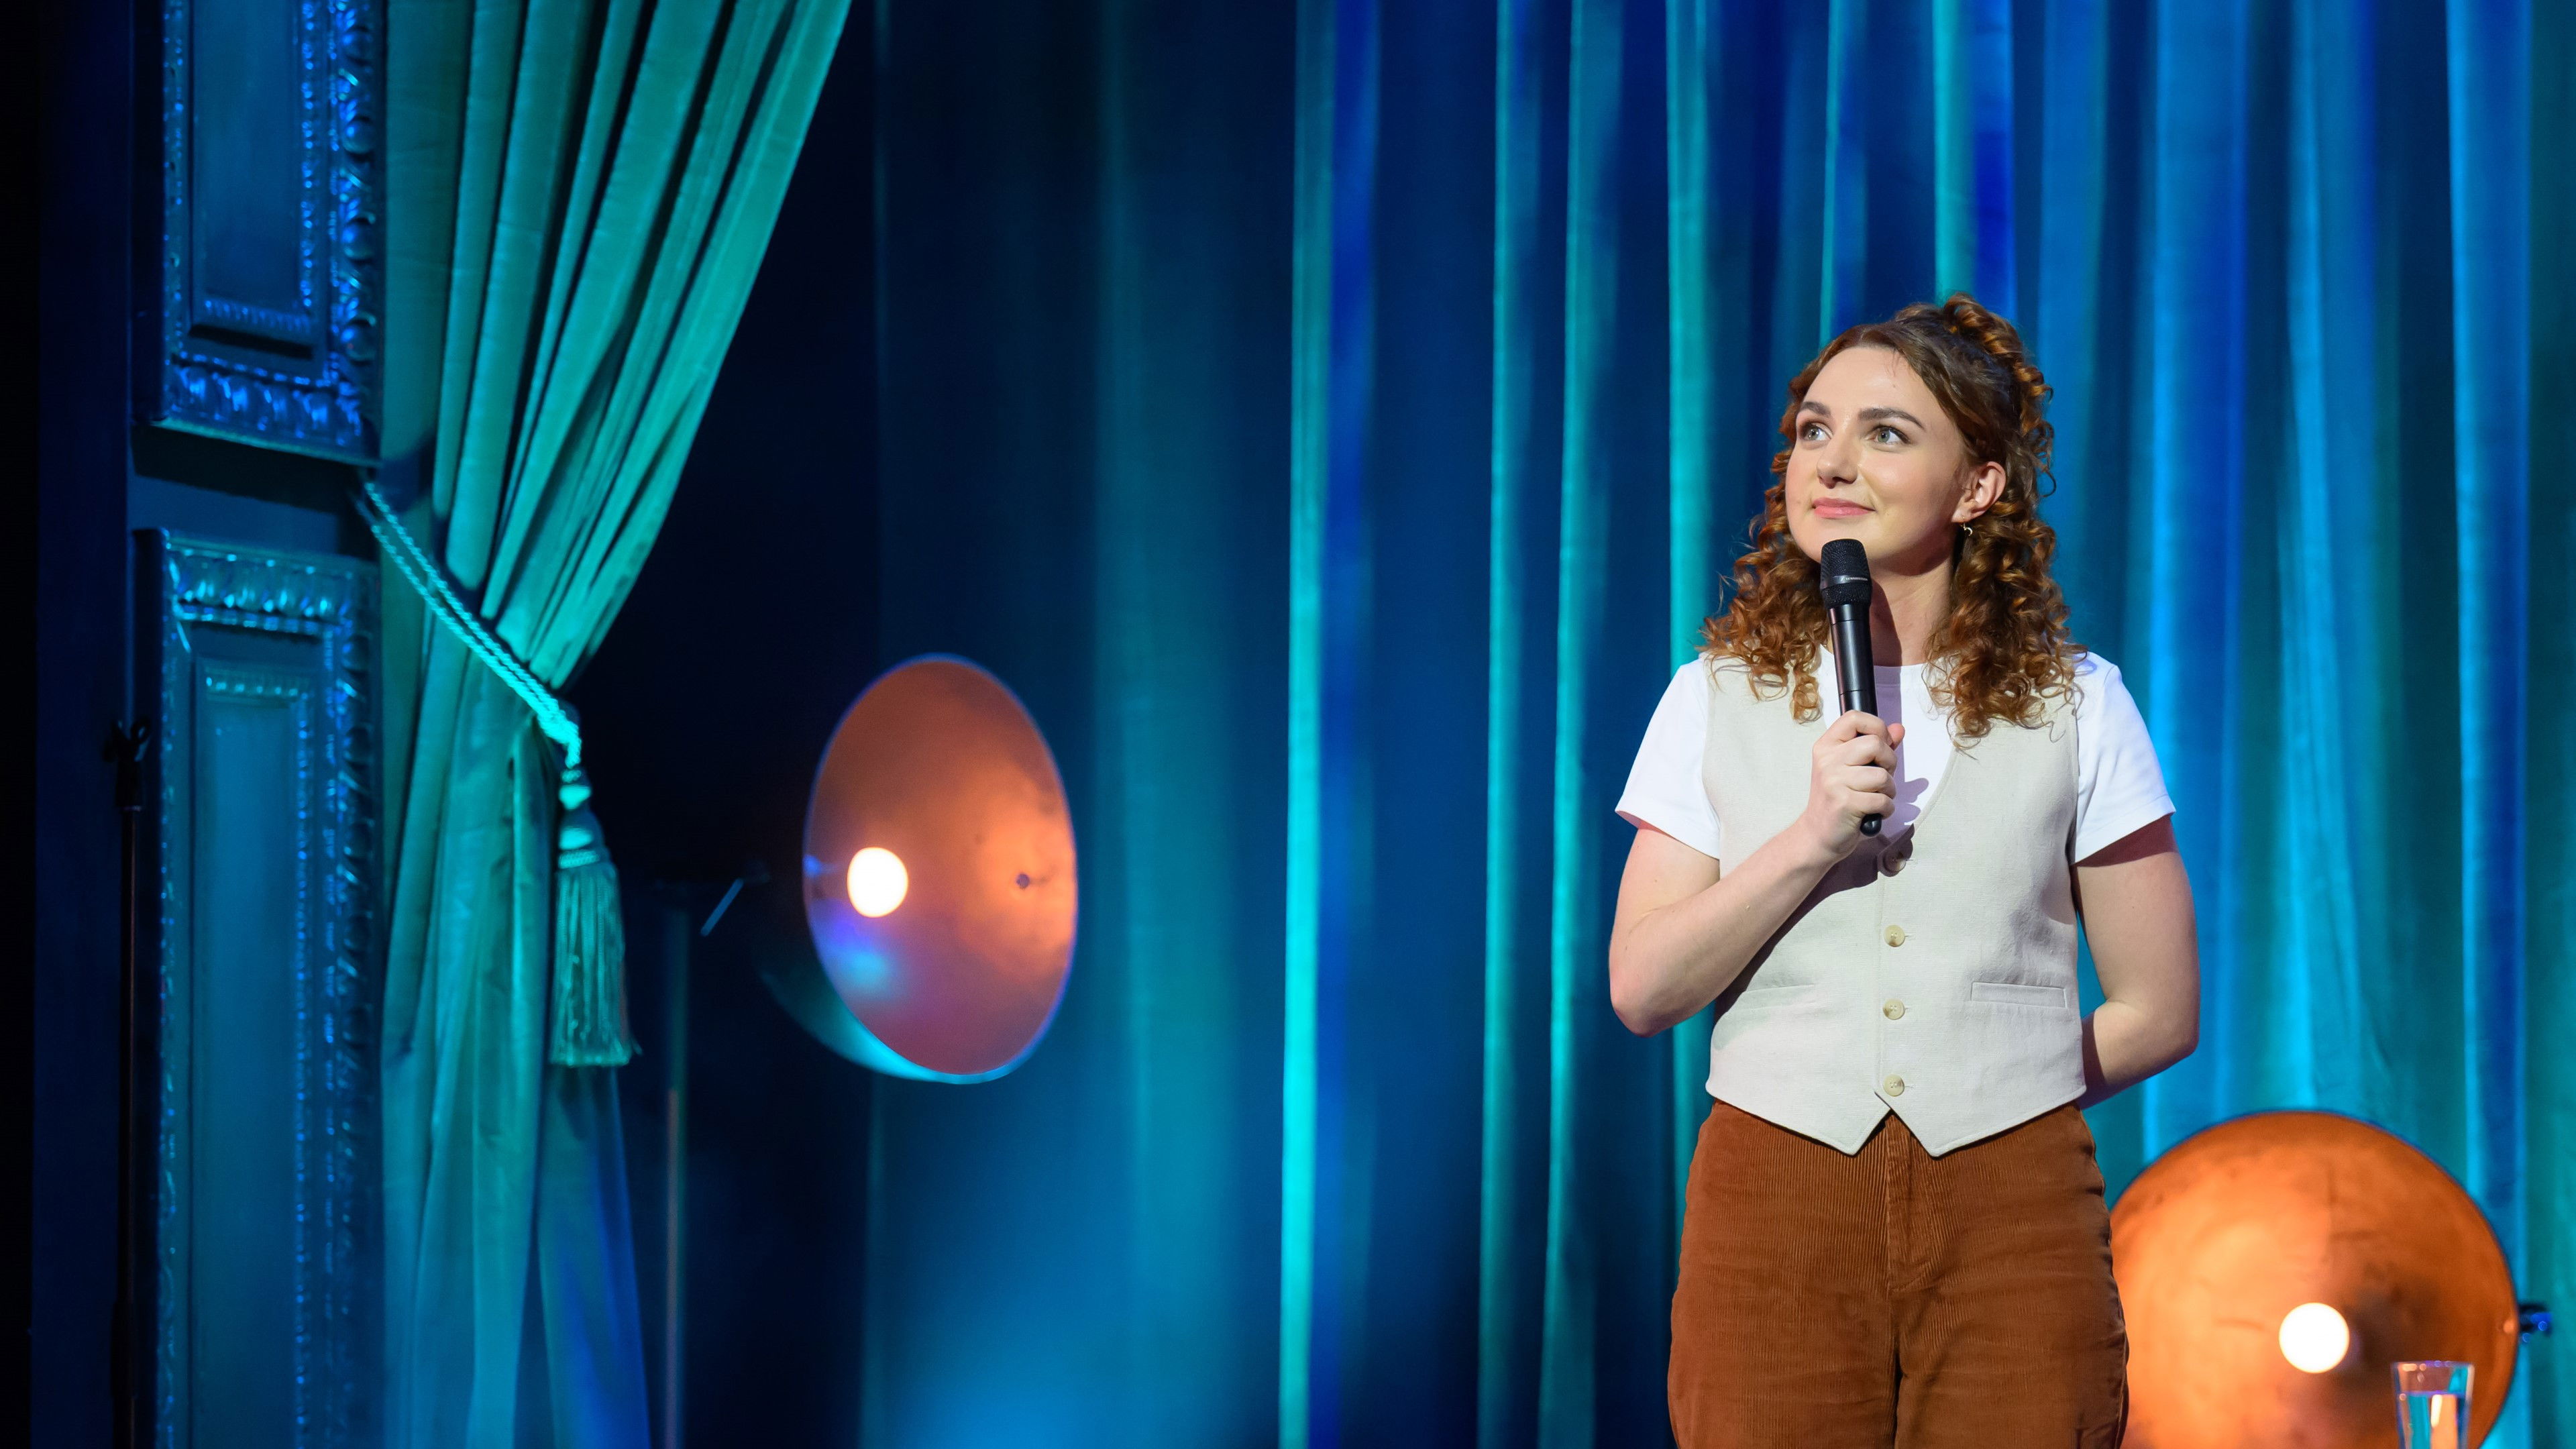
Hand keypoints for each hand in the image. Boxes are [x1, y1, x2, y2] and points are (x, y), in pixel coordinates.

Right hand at [1796, 710, 1903, 861]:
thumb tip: (1899, 729)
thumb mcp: (1853, 768)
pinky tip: (1875, 812)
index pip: (1854, 717)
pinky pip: (1882, 800)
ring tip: (1878, 797)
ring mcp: (1834, 781)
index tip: (1880, 744)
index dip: (1877, 727)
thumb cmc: (1839, 799)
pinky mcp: (1843, 803)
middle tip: (1882, 777)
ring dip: (1889, 790)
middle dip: (1889, 762)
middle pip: (1874, 743)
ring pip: (1882, 775)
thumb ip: (1877, 748)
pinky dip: (1886, 809)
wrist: (1818, 834)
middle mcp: (1827, 760)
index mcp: (1827, 746)